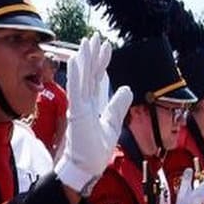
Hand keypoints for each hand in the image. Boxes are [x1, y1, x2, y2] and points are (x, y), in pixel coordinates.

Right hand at [54, 34, 132, 195]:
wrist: (85, 166)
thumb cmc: (95, 150)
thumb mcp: (112, 124)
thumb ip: (117, 105)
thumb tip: (126, 89)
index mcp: (91, 105)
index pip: (97, 79)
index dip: (101, 63)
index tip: (106, 48)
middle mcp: (83, 102)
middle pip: (89, 74)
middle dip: (93, 55)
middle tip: (96, 37)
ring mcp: (78, 106)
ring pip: (82, 77)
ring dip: (84, 59)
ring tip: (88, 42)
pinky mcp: (76, 111)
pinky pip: (76, 89)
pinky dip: (77, 74)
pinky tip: (78, 60)